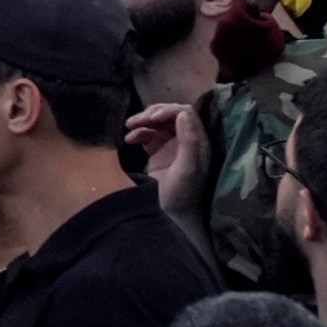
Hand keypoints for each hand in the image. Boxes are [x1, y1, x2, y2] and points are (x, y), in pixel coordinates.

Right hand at [125, 102, 209, 218]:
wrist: (170, 215)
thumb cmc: (182, 194)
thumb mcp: (187, 168)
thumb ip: (188, 141)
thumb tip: (182, 114)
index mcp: (197, 141)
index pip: (185, 114)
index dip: (168, 111)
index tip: (152, 118)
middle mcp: (186, 140)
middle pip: (169, 114)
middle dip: (152, 114)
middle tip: (137, 121)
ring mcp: (171, 145)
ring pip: (157, 123)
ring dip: (142, 121)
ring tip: (129, 126)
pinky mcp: (158, 152)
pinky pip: (147, 135)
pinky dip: (138, 133)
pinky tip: (129, 140)